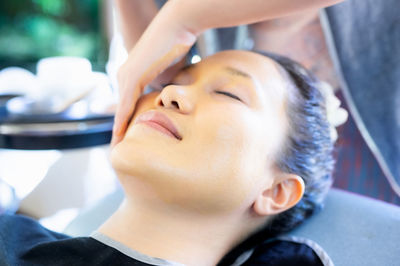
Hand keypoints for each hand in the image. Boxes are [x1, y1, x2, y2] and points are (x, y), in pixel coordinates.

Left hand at [111, 3, 196, 146]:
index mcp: (132, 77)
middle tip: (119, 149)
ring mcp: (126, 76)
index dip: (127, 123)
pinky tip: (120, 133)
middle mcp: (125, 76)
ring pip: (120, 110)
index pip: (127, 106)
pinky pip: (126, 104)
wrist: (176, 29)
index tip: (127, 140)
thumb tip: (170, 102)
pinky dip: (122, 120)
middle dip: (119, 130)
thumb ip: (165, 90)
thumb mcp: (169, 75)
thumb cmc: (176, 49)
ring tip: (118, 147)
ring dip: (118, 129)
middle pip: (120, 110)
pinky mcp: (133, 76)